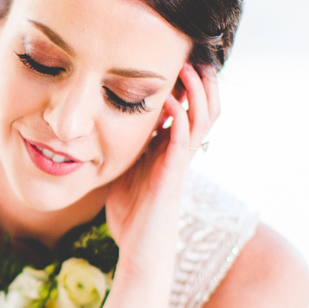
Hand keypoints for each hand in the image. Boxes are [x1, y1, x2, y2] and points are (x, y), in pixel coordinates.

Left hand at [104, 63, 219, 278]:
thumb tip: (102, 128)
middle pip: (206, 107)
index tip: (175, 57)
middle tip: (191, 53)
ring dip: (197, 91)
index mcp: (170, 150)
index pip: (188, 107)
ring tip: (187, 66)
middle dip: (201, 80)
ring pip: (203, 119)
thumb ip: (122, 150)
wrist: (139, 254)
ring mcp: (180, 164)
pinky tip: (168, 101)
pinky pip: (184, 141)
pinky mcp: (174, 177)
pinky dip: (179, 117)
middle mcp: (181, 153)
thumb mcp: (122, 173)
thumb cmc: (130, 218)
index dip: (187, 83)